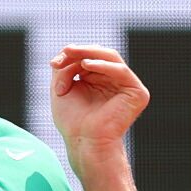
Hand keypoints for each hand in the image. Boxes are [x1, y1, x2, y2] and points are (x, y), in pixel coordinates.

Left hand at [50, 44, 149, 171]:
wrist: (83, 141)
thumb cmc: (72, 121)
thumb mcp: (61, 87)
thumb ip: (64, 67)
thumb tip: (67, 49)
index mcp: (99, 81)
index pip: (89, 58)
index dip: (72, 55)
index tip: (53, 63)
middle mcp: (114, 82)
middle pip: (100, 55)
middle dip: (80, 52)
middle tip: (65, 52)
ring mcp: (127, 87)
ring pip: (111, 58)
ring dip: (89, 55)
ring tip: (72, 55)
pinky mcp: (137, 93)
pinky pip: (121, 71)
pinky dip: (103, 66)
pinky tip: (87, 66)